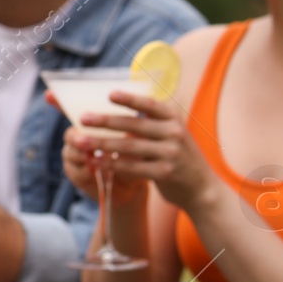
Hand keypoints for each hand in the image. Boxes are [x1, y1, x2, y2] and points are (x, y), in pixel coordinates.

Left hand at [69, 90, 216, 209]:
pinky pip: (132, 167)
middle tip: (83, 119)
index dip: (129, 99)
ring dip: (102, 144)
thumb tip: (110, 115)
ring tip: (81, 142)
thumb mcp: (168, 134)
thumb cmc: (175, 156)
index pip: (148, 104)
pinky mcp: (166, 172)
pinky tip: (95, 162)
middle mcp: (174, 132)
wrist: (201, 187)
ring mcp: (171, 153)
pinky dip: (112, 164)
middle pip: (133, 124)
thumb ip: (146, 124)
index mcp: (173, 118)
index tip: (108, 94)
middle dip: (105, 121)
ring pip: (129, 146)